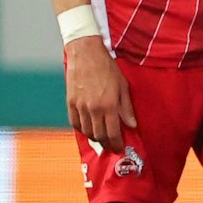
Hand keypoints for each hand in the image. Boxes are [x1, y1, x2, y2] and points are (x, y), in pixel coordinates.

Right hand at [65, 36, 133, 150]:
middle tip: (113, 146)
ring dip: (95, 138)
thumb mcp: (123, 86)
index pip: (113, 133)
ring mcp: (80, 106)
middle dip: (107, 144)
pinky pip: (75, 123)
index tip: (120, 148)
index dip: (117, 143)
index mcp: (109, 105)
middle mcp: (93, 109)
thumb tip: (132, 125)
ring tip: (103, 139)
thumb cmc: (107, 68)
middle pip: (99, 135)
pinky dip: (82, 129)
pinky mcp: (70, 103)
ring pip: (87, 131)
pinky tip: (89, 129)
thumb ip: (126, 108)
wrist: (86, 54)